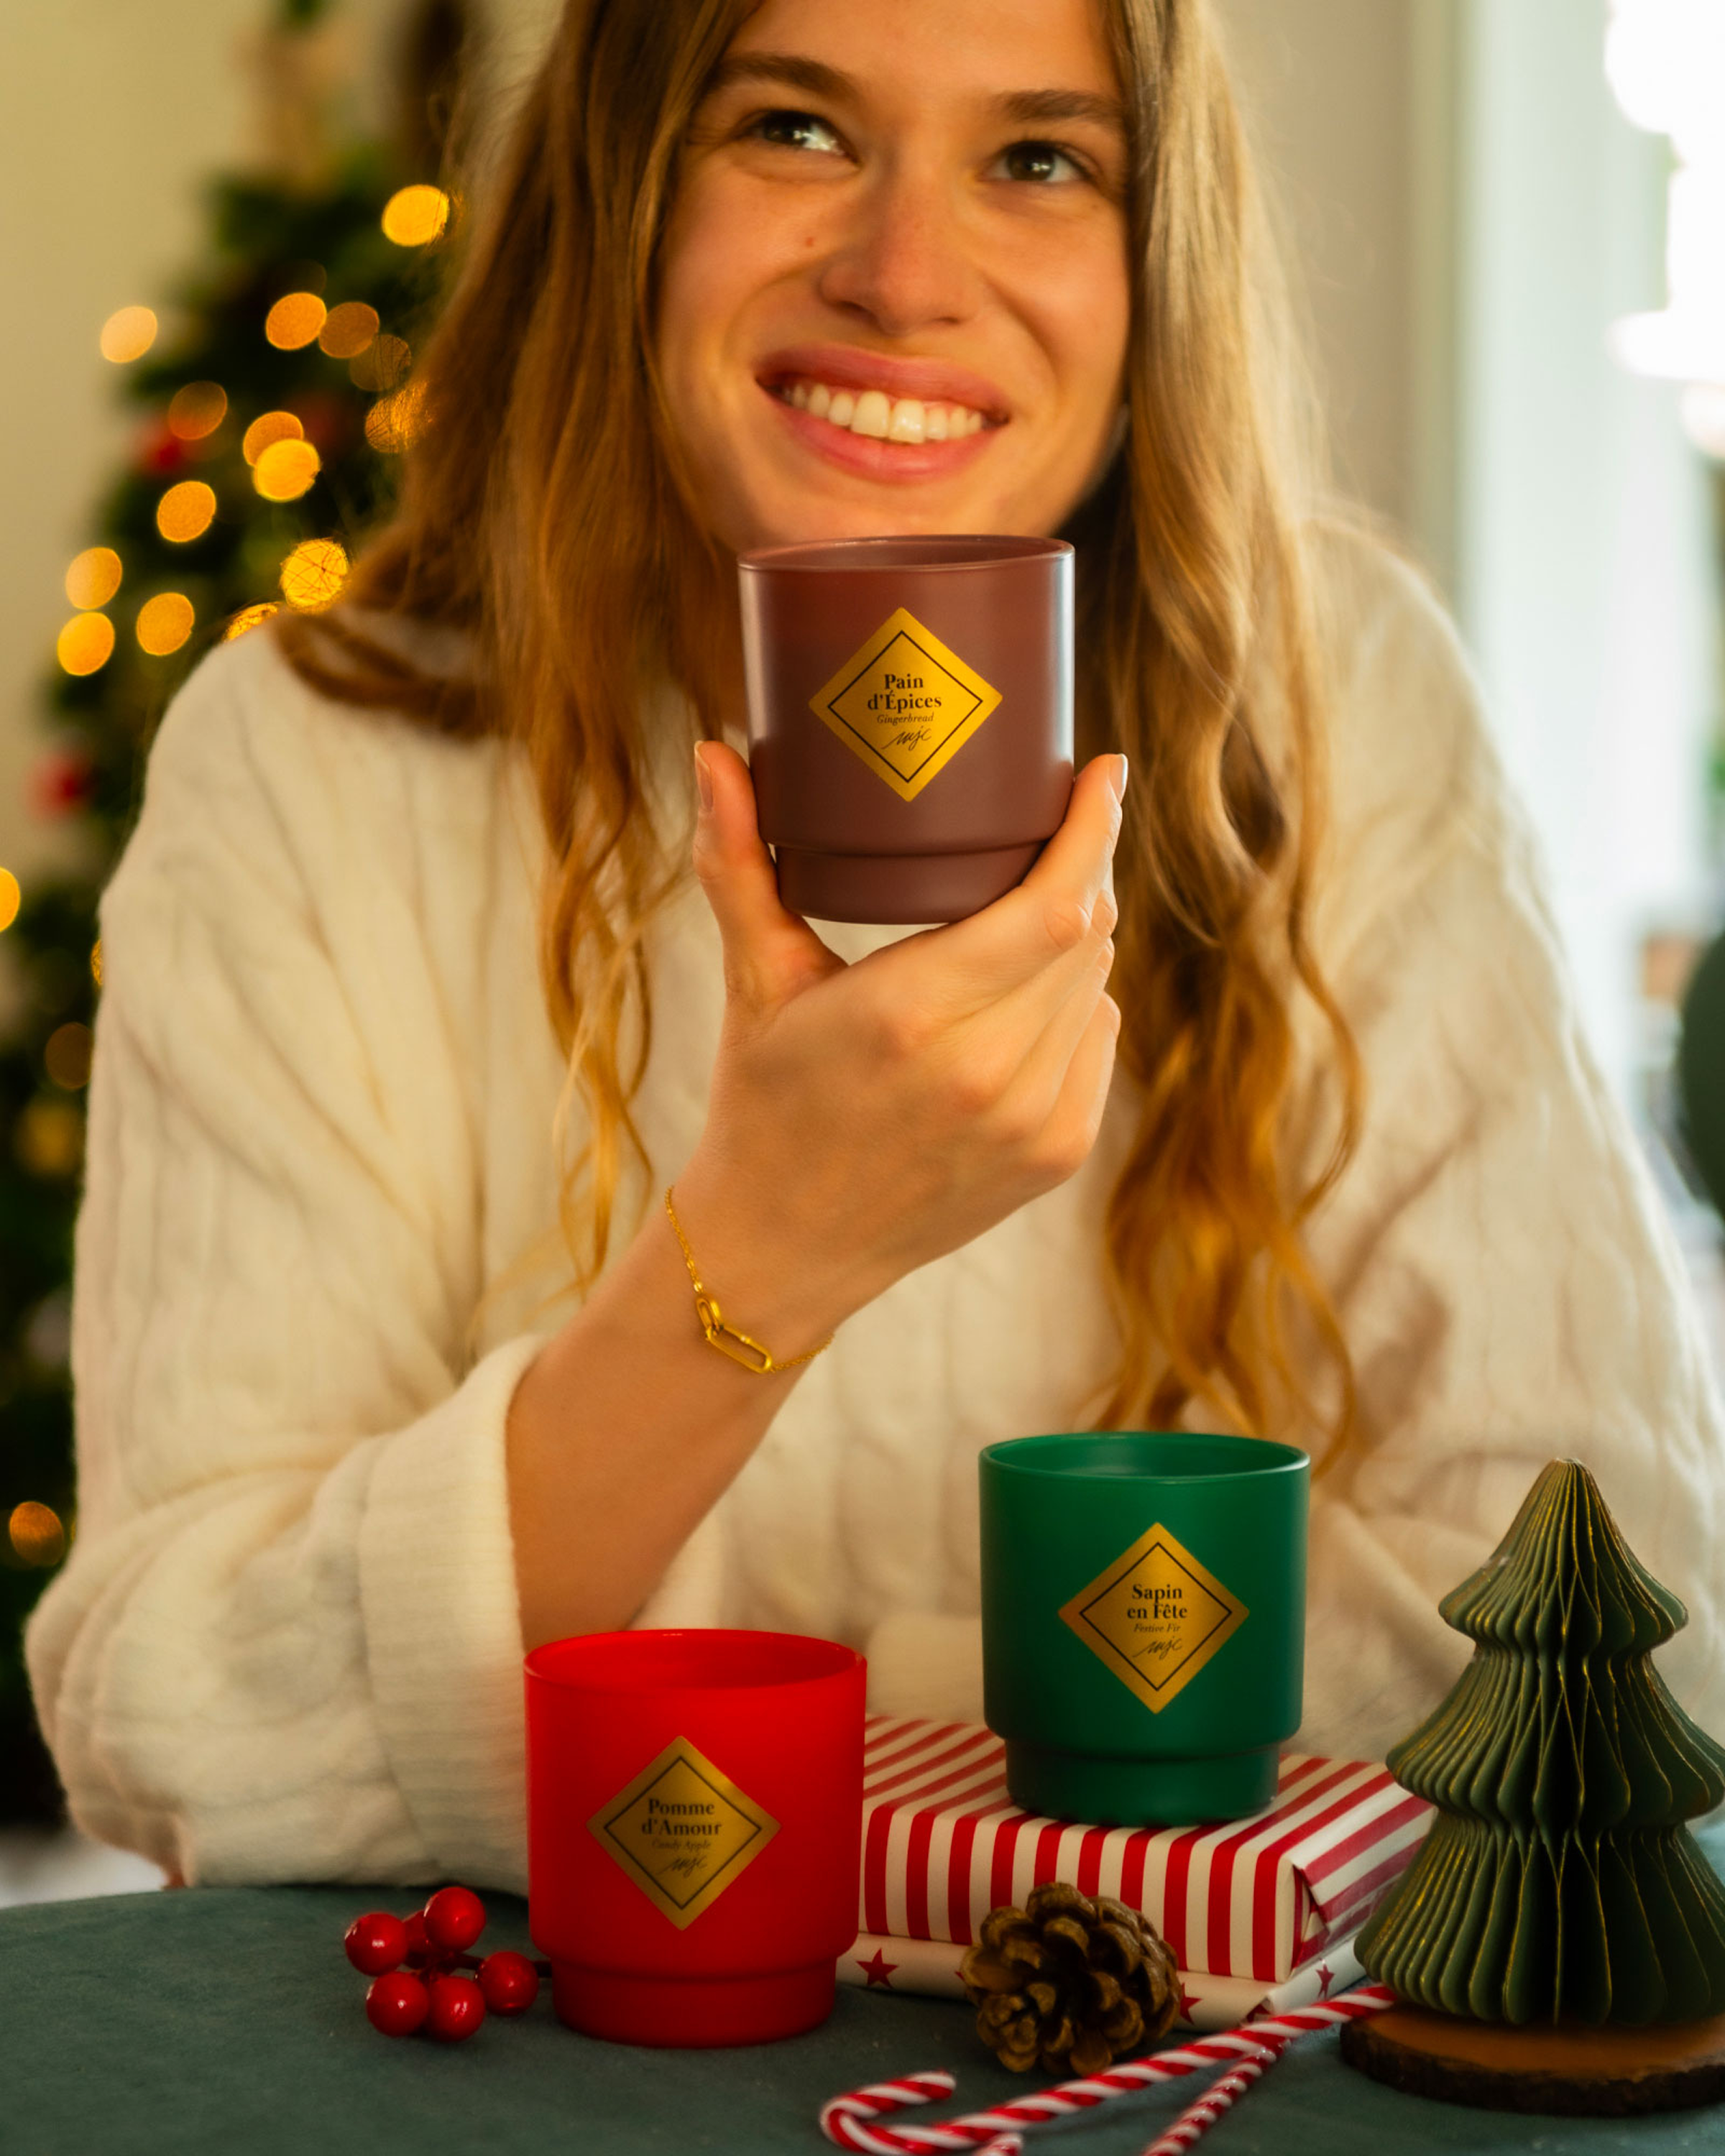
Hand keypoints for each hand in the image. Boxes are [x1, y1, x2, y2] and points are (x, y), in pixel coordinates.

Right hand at [673, 743, 1125, 1350]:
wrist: (782, 1247)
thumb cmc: (762, 1103)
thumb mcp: (752, 982)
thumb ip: (738, 861)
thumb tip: (710, 750)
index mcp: (911, 1019)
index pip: (1054, 909)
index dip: (1093, 832)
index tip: (1105, 772)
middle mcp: (984, 1076)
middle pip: (1087, 936)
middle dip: (1082, 868)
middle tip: (1057, 823)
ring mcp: (1029, 1123)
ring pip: (1100, 987)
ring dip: (1079, 936)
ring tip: (1033, 904)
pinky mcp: (1056, 1157)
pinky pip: (1098, 1042)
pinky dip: (1078, 1003)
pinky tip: (1029, 992)